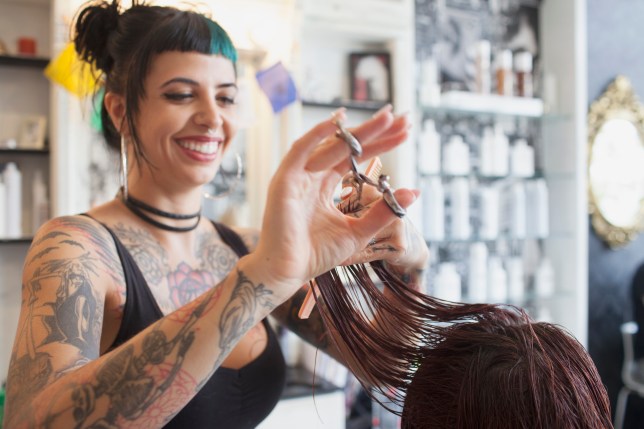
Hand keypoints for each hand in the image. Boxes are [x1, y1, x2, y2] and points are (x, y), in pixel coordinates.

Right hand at [251, 106, 415, 296]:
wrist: (288, 272)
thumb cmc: (317, 254)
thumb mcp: (358, 231)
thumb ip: (383, 212)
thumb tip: (414, 192)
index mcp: (323, 185)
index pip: (355, 157)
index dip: (380, 144)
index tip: (404, 132)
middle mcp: (310, 175)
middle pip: (345, 146)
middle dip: (375, 131)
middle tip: (402, 118)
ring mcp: (297, 175)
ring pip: (329, 144)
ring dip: (358, 130)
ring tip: (386, 118)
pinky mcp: (284, 180)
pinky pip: (301, 150)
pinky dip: (318, 134)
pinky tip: (340, 120)